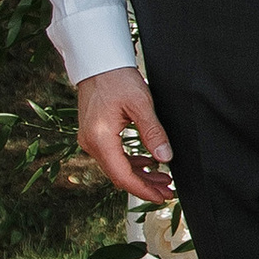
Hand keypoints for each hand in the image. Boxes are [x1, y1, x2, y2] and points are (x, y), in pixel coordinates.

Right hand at [76, 67, 173, 203]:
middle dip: (144, 185)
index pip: (123, 175)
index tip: (162, 196)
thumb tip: (165, 158)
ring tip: (163, 179)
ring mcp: (90, 139)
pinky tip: (148, 163)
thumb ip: (153, 133)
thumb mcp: (141, 104)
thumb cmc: (117, 78)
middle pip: (119, 175)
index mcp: (100, 138)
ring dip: (139, 175)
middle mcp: (90, 143)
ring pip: (116, 167)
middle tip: (168, 191)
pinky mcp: (94, 134)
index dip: (144, 190)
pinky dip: (131, 163)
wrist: (98, 63)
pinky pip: (113, 156)